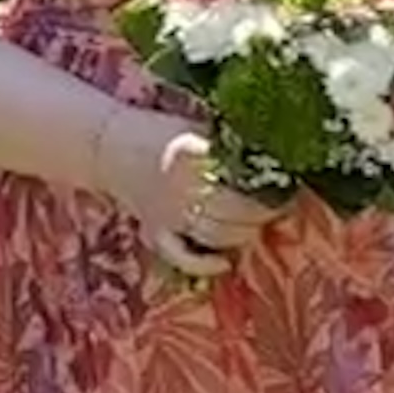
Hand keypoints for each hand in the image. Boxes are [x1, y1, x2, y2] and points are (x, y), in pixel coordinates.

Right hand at [106, 116, 276, 279]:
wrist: (107, 143)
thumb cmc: (163, 132)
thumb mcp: (200, 128)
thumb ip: (231, 144)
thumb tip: (278, 158)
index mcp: (192, 153)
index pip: (241, 181)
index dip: (270, 189)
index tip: (286, 186)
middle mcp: (179, 186)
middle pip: (234, 212)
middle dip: (262, 213)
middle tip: (276, 207)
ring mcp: (165, 213)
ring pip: (216, 235)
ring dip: (242, 235)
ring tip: (255, 225)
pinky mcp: (153, 231)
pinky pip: (180, 256)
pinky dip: (203, 264)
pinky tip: (224, 263)